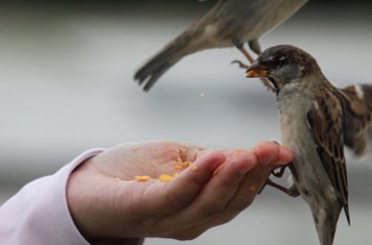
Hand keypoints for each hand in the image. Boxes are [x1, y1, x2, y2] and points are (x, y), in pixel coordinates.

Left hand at [66, 140, 292, 242]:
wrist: (89, 186)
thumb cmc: (138, 173)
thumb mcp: (185, 160)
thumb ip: (218, 160)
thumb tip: (262, 150)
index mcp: (203, 210)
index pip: (241, 196)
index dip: (263, 174)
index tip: (282, 151)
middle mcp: (191, 222)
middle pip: (230, 203)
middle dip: (253, 174)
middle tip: (270, 150)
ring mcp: (169, 219)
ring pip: (209, 204)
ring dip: (231, 178)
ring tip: (248, 155)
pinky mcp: (146, 208)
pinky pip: (177, 195)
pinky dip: (197, 177)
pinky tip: (213, 157)